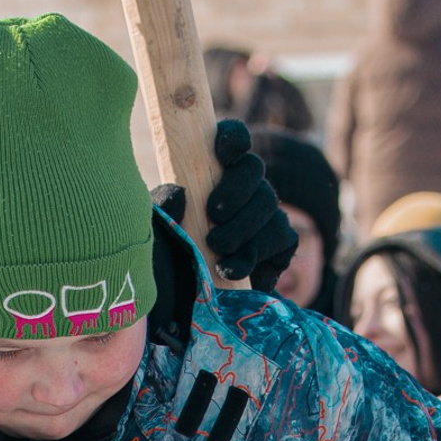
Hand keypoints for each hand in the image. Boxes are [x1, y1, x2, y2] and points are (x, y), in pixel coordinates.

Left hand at [155, 121, 297, 289]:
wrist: (188, 301)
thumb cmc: (171, 257)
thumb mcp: (159, 230)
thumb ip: (164, 207)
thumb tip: (178, 192)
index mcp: (216, 171)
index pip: (233, 139)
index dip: (232, 139)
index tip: (221, 153)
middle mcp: (246, 186)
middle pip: (254, 168)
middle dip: (236, 190)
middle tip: (214, 214)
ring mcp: (267, 214)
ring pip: (269, 204)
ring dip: (242, 228)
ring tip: (216, 250)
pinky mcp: (281, 243)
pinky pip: (280, 237)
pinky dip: (254, 254)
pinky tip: (231, 270)